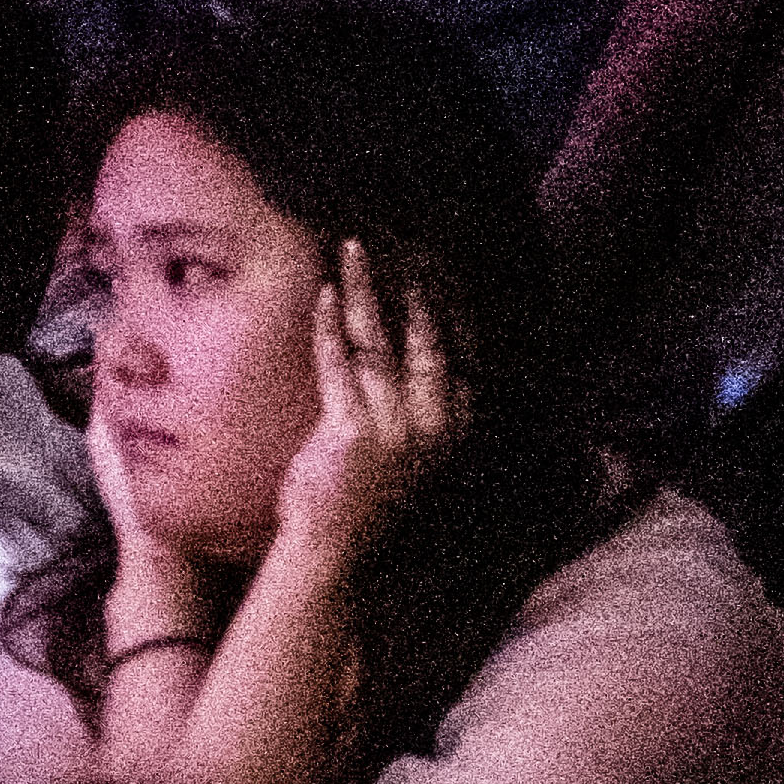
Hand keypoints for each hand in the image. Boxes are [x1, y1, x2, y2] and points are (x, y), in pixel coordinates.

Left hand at [268, 239, 467, 584]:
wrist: (332, 550)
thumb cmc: (366, 495)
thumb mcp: (409, 445)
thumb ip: (418, 398)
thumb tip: (413, 342)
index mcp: (454, 423)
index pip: (458, 344)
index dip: (445, 296)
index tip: (435, 255)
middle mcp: (432, 424)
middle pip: (424, 333)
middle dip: (412, 278)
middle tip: (402, 233)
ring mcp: (393, 428)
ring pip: (378, 341)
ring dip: (364, 288)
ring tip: (354, 248)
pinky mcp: (350, 432)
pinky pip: (339, 362)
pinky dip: (329, 324)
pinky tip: (325, 294)